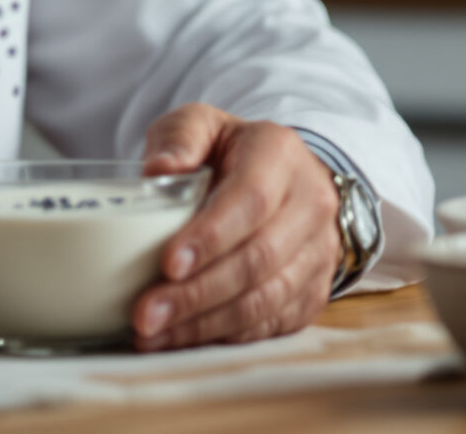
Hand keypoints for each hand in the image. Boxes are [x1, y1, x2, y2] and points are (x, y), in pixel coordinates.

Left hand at [128, 104, 340, 350]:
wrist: (283, 179)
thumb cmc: (230, 152)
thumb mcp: (202, 125)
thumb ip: (179, 138)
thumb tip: (158, 170)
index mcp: (281, 154)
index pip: (250, 200)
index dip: (211, 236)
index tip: (168, 264)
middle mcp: (311, 203)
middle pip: (258, 258)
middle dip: (198, 293)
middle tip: (146, 312)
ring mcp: (319, 252)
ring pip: (266, 299)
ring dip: (205, 323)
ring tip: (152, 333)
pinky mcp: (314, 291)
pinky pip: (270, 323)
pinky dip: (223, 337)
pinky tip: (180, 339)